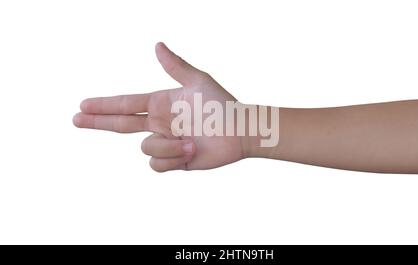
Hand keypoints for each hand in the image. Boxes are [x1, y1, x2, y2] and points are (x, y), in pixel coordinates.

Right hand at [73, 42, 246, 171]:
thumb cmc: (222, 104)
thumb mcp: (197, 81)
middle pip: (121, 125)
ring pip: (146, 147)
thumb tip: (157, 45)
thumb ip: (175, 66)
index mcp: (161, 104)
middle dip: (98, 122)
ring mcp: (166, 142)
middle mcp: (160, 123)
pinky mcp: (174, 160)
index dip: (104, 105)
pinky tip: (191, 151)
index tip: (83, 104)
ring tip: (191, 141)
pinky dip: (173, 158)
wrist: (239, 132)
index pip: (126, 104)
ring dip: (168, 145)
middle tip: (75, 119)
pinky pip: (157, 163)